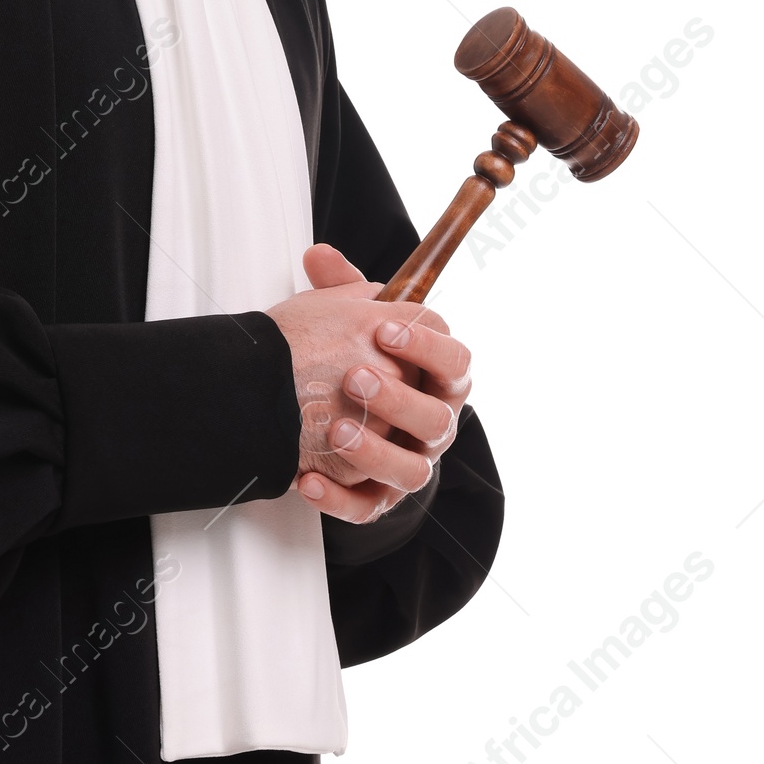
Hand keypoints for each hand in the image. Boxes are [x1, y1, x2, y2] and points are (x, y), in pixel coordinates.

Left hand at [264, 243, 471, 520]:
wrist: (347, 422)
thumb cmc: (363, 365)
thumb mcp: (355, 326)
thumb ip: (344, 292)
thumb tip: (319, 255)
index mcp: (439, 381)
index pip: (456, 361)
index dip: (427, 345)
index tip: (385, 327)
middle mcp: (434, 427)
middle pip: (438, 419)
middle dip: (399, 397)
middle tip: (355, 376)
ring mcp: (410, 466)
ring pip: (412, 471)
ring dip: (375, 451)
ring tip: (336, 431)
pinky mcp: (379, 500)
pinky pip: (367, 508)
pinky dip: (338, 499)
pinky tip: (308, 480)